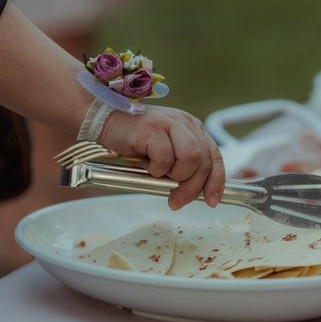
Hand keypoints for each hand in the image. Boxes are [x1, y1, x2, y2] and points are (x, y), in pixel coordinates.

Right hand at [99, 105, 224, 209]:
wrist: (103, 119)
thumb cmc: (134, 141)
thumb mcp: (165, 154)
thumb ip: (182, 168)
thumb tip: (192, 195)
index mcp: (193, 128)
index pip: (215, 157)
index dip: (216, 182)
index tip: (212, 202)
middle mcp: (186, 123)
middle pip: (204, 162)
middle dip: (192, 187)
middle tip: (176, 201)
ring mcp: (170, 123)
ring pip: (191, 158)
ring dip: (176, 175)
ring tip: (158, 174)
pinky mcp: (153, 128)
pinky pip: (165, 158)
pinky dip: (156, 168)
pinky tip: (145, 163)